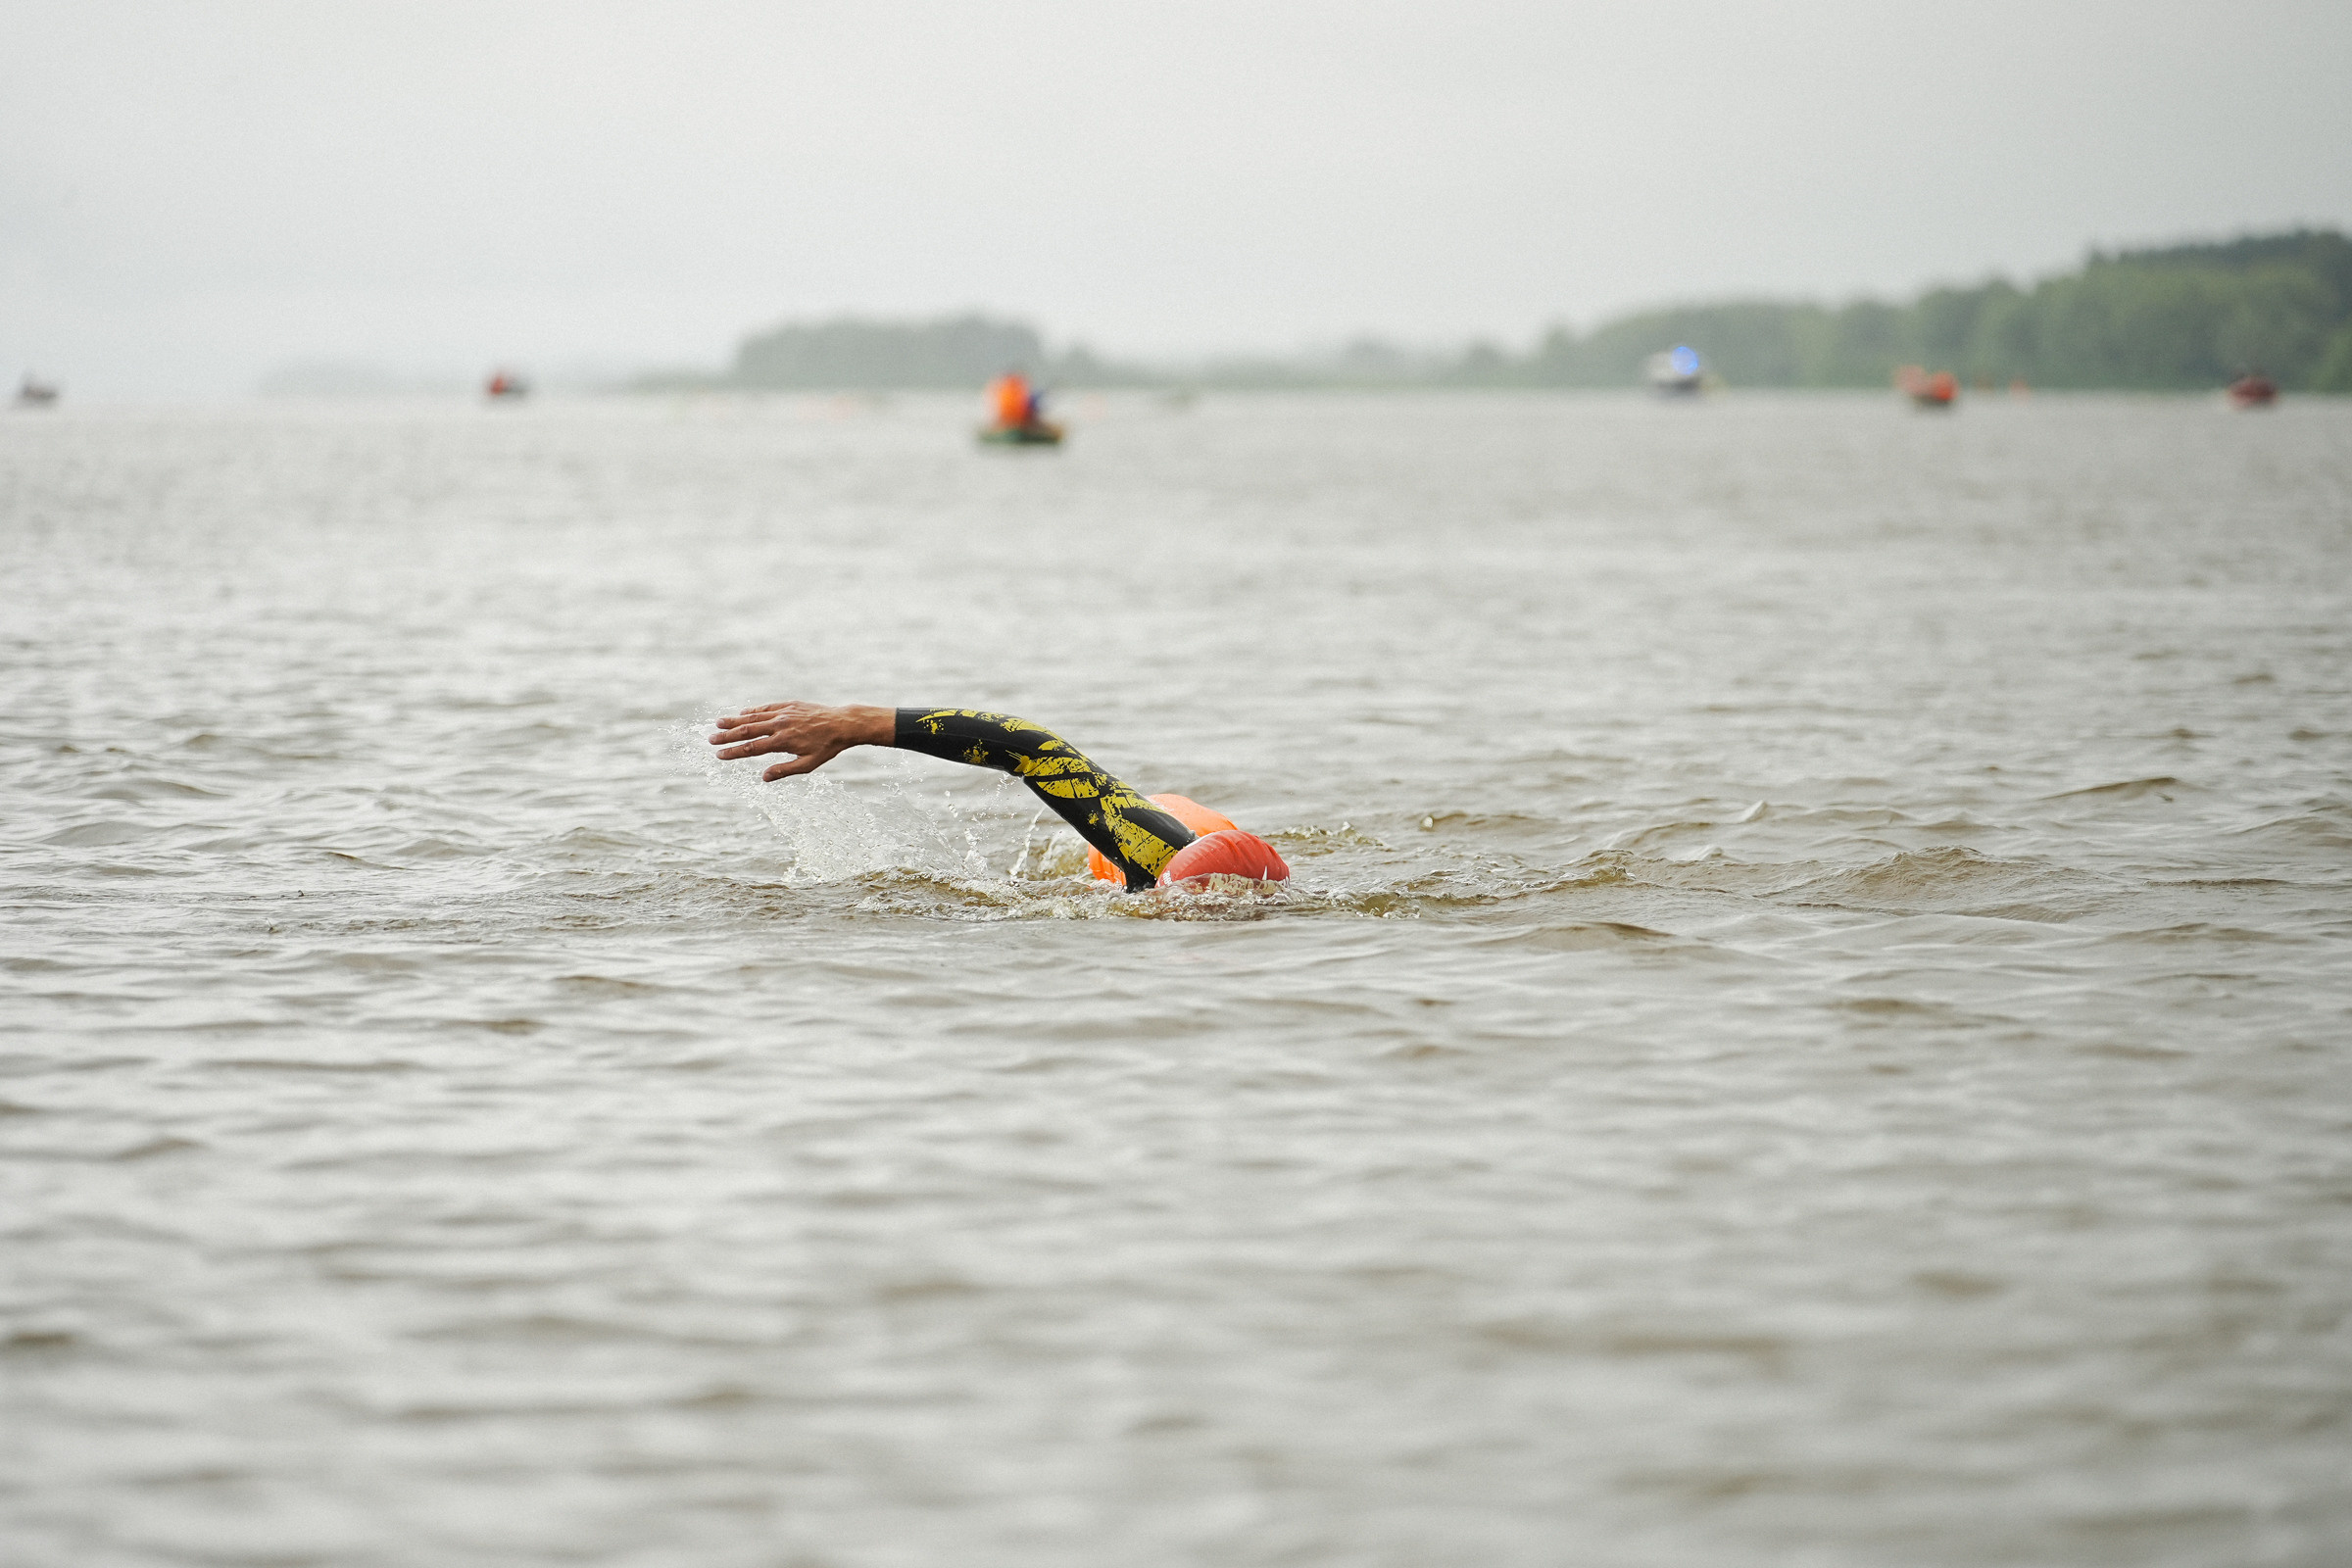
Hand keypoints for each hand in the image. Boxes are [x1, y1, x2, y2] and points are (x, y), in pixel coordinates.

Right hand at [709, 702, 892, 781]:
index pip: (751, 749)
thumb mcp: (808, 764)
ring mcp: (784, 713)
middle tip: (710, 739)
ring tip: (718, 722)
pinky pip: (766, 707)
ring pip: (754, 716)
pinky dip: (753, 710)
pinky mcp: (789, 705)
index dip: (733, 752)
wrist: (843, 724)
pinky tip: (742, 713)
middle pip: (747, 731)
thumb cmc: (827, 747)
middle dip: (727, 736)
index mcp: (783, 742)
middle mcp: (780, 725)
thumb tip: (763, 778)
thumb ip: (784, 770)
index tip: (719, 755)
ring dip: (734, 720)